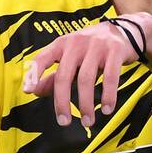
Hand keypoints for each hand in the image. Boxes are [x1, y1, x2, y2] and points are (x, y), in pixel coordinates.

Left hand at [22, 15, 149, 126]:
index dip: (34, 74)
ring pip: (86, 79)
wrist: (124, 31)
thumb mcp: (71, 59)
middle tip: (64, 122)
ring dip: (86, 105)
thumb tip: (33, 91)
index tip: (28, 90)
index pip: (43, 58)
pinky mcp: (115, 51)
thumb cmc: (91, 49)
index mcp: (62, 44)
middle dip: (62, 102)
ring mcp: (96, 46)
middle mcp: (76, 43)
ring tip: (88, 121)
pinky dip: (108, 96)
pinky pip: (110, 77)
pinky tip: (107, 109)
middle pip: (64, 75)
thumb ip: (53, 75)